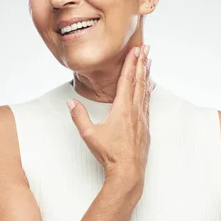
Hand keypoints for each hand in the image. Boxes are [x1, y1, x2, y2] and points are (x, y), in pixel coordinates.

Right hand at [67, 45, 152, 185]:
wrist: (128, 172)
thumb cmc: (109, 154)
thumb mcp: (89, 134)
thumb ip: (79, 116)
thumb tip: (71, 102)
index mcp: (122, 109)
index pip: (126, 80)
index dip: (131, 63)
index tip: (135, 50)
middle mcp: (135, 111)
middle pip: (139, 81)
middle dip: (142, 63)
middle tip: (146, 48)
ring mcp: (142, 118)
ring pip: (145, 91)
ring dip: (146, 75)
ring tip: (149, 62)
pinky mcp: (145, 127)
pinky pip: (147, 103)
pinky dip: (148, 91)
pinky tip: (150, 87)